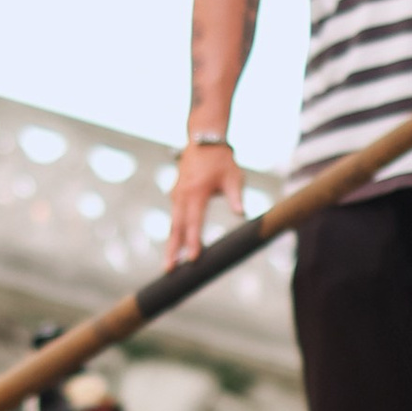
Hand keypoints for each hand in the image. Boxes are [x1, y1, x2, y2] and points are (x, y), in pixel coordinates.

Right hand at [166, 137, 244, 264]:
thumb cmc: (222, 160)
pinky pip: (174, 216)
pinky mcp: (176, 193)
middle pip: (176, 228)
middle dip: (173, 250)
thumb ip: (236, 196)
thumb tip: (242, 213)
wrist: (204, 140)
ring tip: (171, 263)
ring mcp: (176, 194)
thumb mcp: (233, 177)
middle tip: (170, 270)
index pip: (193, 223)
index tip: (193, 259)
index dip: (193, 242)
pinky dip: (174, 231)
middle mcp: (182, 195)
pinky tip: (176, 244)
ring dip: (172, 243)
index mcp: (196, 193)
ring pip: (173, 223)